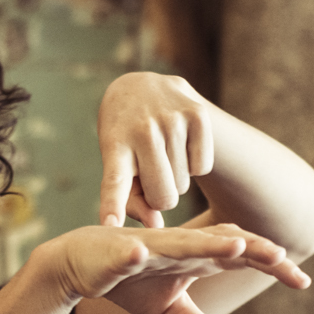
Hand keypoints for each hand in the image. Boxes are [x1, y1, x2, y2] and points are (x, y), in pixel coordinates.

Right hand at [42, 224, 308, 313]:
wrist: (82, 262)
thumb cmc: (132, 279)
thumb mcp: (170, 309)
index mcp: (195, 257)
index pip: (241, 257)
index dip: (271, 265)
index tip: (304, 282)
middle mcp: (178, 246)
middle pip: (220, 241)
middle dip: (250, 247)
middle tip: (281, 255)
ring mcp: (148, 247)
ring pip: (180, 243)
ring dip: (206, 243)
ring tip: (235, 246)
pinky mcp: (116, 254)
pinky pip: (125, 253)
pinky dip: (132, 253)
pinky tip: (139, 254)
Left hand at [97, 72, 215, 228]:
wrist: (141, 87)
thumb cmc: (126, 140)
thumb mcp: (118, 165)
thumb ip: (132, 201)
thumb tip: (156, 224)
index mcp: (115, 144)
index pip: (115, 181)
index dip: (113, 205)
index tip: (110, 225)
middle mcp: (143, 129)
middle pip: (163, 197)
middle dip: (159, 198)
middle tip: (152, 177)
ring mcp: (172, 120)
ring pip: (184, 185)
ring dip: (176, 179)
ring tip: (163, 154)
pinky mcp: (198, 114)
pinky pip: (203, 167)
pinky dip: (195, 165)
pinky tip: (181, 146)